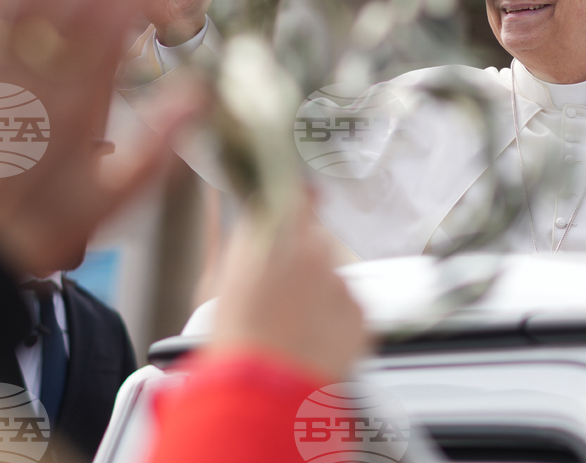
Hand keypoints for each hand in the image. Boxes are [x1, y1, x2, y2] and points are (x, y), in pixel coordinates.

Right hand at [208, 197, 369, 382]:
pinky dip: (335, 322)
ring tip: (293, 327)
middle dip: (304, 259)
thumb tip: (260, 220)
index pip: (298, 195)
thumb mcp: (224, 278)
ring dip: (319, 295)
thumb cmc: (237, 339)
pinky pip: (350, 309)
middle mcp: (315, 251)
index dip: (298, 200)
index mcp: (278, 235)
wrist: (262, 389)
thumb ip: (249, 240)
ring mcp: (341, 282)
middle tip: (282, 292)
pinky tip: (311, 341)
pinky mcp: (360, 313)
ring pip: (333, 278)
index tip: (296, 201)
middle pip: (316, 241)